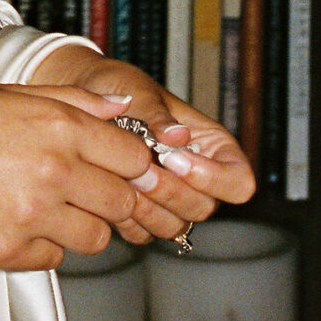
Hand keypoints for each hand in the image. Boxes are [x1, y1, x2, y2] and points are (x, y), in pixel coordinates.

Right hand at [0, 78, 171, 270]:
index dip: (135, 166)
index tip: (126, 169)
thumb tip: (121, 110)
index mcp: (56, 125)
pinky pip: (52, 257)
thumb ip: (73, 103)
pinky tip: (13, 219)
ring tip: (47, 205)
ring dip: (81, 225)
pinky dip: (42, 244)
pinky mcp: (8, 251)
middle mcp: (52, 170)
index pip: (135, 157)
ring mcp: (32, 215)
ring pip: (95, 238)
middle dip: (116, 199)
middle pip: (124, 202)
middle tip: (90, 192)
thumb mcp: (9, 91)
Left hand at [24, 46, 257, 246]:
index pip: (239, 182)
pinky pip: (143, 233)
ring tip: (123, 179)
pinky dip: (127, 219)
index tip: (175, 160)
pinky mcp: (142, 214)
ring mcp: (171, 200)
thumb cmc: (117, 87)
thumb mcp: (138, 92)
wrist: (81, 98)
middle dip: (171, 192)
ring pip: (175, 226)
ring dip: (149, 209)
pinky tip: (108, 192)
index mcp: (213, 147)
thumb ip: (157, 116)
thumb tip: (178, 136)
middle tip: (140, 170)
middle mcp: (199, 179)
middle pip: (205, 208)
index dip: (214, 179)